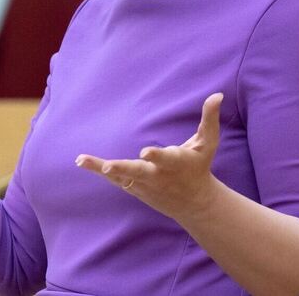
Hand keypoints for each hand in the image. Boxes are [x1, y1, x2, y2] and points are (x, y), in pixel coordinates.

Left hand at [76, 93, 224, 221]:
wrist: (194, 203)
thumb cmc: (199, 166)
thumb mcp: (207, 143)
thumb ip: (209, 119)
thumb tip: (217, 95)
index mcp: (176, 163)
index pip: (166, 159)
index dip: (157, 155)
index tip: (146, 151)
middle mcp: (158, 175)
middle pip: (139, 172)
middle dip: (124, 169)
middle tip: (109, 166)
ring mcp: (144, 184)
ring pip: (121, 177)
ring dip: (101, 169)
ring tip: (80, 159)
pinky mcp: (134, 187)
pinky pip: (114, 179)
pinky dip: (99, 171)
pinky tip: (81, 161)